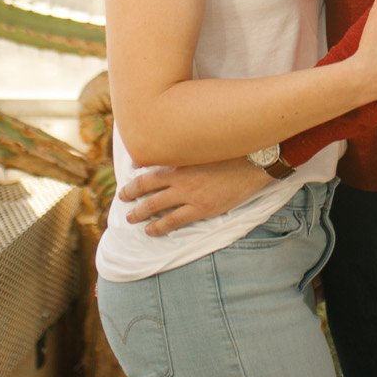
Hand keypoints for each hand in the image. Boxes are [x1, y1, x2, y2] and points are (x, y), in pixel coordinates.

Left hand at [119, 158, 271, 235]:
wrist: (254, 163)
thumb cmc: (233, 151)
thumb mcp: (206, 145)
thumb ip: (189, 149)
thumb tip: (175, 147)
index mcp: (181, 160)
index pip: (150, 166)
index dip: (136, 174)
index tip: (129, 176)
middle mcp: (180, 177)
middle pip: (146, 187)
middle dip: (131, 194)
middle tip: (122, 198)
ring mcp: (189, 194)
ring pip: (155, 206)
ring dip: (139, 213)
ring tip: (131, 218)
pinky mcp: (201, 209)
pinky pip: (173, 221)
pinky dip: (158, 226)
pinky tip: (151, 230)